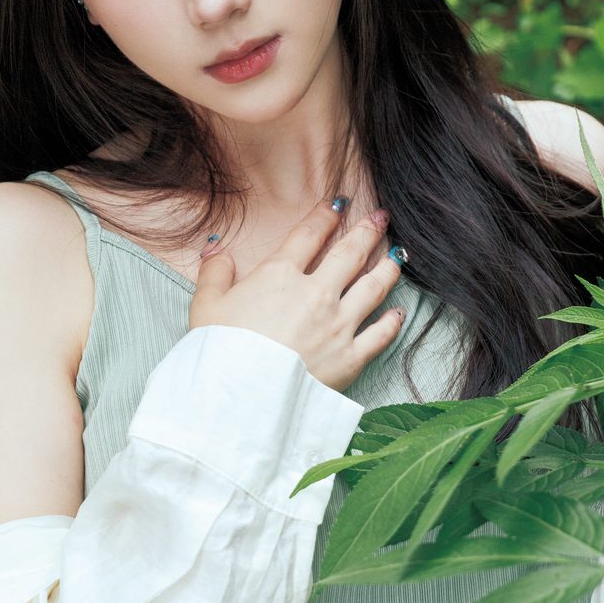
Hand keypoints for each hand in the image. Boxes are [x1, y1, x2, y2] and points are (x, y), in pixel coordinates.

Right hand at [189, 199, 405, 392]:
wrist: (242, 398)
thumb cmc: (220, 353)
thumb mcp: (206, 307)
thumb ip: (214, 273)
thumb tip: (218, 249)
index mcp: (279, 276)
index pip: (308, 236)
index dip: (325, 216)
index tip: (338, 204)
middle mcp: (316, 294)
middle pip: (349, 254)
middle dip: (367, 232)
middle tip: (380, 217)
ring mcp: (337, 325)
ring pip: (373, 288)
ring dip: (388, 268)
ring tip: (397, 256)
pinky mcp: (350, 357)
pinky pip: (379, 335)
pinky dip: (392, 322)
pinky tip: (398, 313)